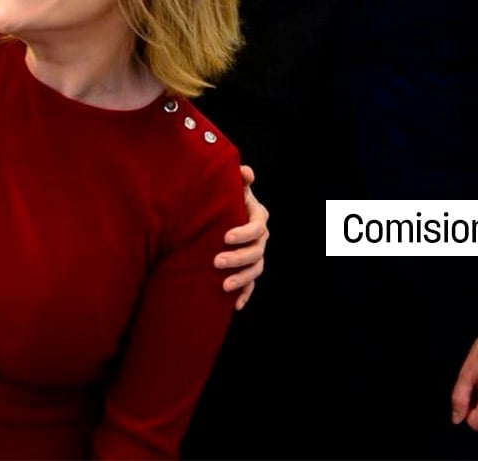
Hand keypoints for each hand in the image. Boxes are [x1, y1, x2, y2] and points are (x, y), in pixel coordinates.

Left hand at [216, 165, 267, 309]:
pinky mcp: (248, 271)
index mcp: (259, 218)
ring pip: (255, 270)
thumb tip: (244, 171)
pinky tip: (235, 306)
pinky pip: (251, 285)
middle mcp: (261, 239)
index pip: (257, 227)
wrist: (219, 217)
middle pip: (256, 252)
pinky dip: (245, 295)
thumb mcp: (230, 188)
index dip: (244, 233)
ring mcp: (256, 256)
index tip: (225, 236)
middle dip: (238, 258)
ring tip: (224, 286)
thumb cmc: (225, 199)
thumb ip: (238, 179)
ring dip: (242, 279)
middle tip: (216, 261)